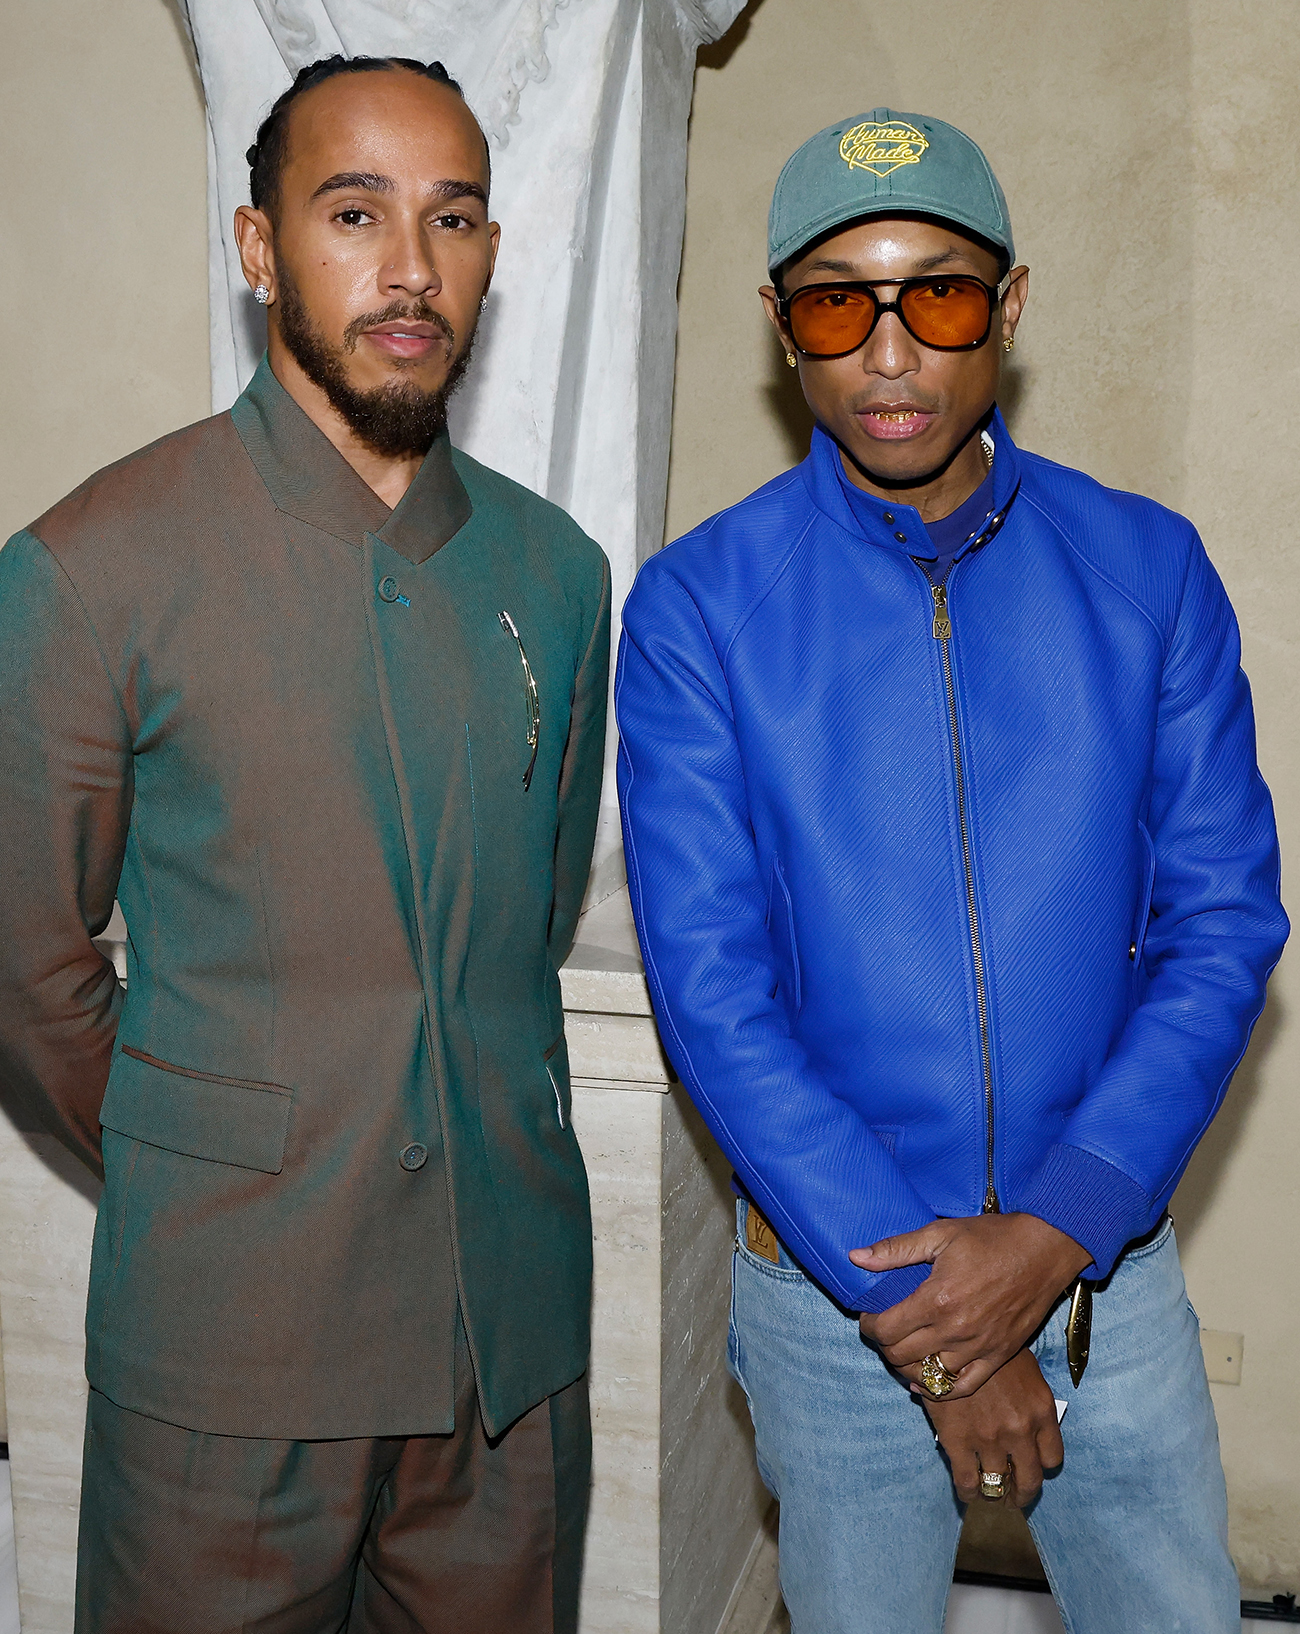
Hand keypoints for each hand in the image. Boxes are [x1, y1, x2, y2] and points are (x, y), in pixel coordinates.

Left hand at [853, 1213, 1090, 1397]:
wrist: (1044, 1248)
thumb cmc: (992, 1237)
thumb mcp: (940, 1233)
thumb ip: (896, 1249)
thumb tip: (856, 1257)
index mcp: (937, 1299)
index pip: (886, 1329)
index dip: (869, 1326)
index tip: (868, 1317)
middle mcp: (956, 1330)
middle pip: (901, 1356)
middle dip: (884, 1345)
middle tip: (884, 1330)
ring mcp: (979, 1348)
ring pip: (929, 1376)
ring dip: (908, 1366)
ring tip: (904, 1349)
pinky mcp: (999, 1356)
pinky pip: (964, 1387)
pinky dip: (940, 1389)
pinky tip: (926, 1380)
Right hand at [923, 1348, 1062, 1507]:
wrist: (950, 1337)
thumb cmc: (989, 1346)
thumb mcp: (1025, 1368)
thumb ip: (1031, 1401)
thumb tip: (1028, 1422)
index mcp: (1041, 1411)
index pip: (1053, 1458)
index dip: (1042, 1465)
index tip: (1033, 1465)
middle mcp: (1021, 1431)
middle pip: (1030, 1480)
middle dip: (1023, 1493)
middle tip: (1015, 1496)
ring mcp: (990, 1440)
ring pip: (999, 1486)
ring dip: (997, 1496)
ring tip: (991, 1497)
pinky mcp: (958, 1443)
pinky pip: (968, 1483)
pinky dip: (970, 1494)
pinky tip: (969, 1493)